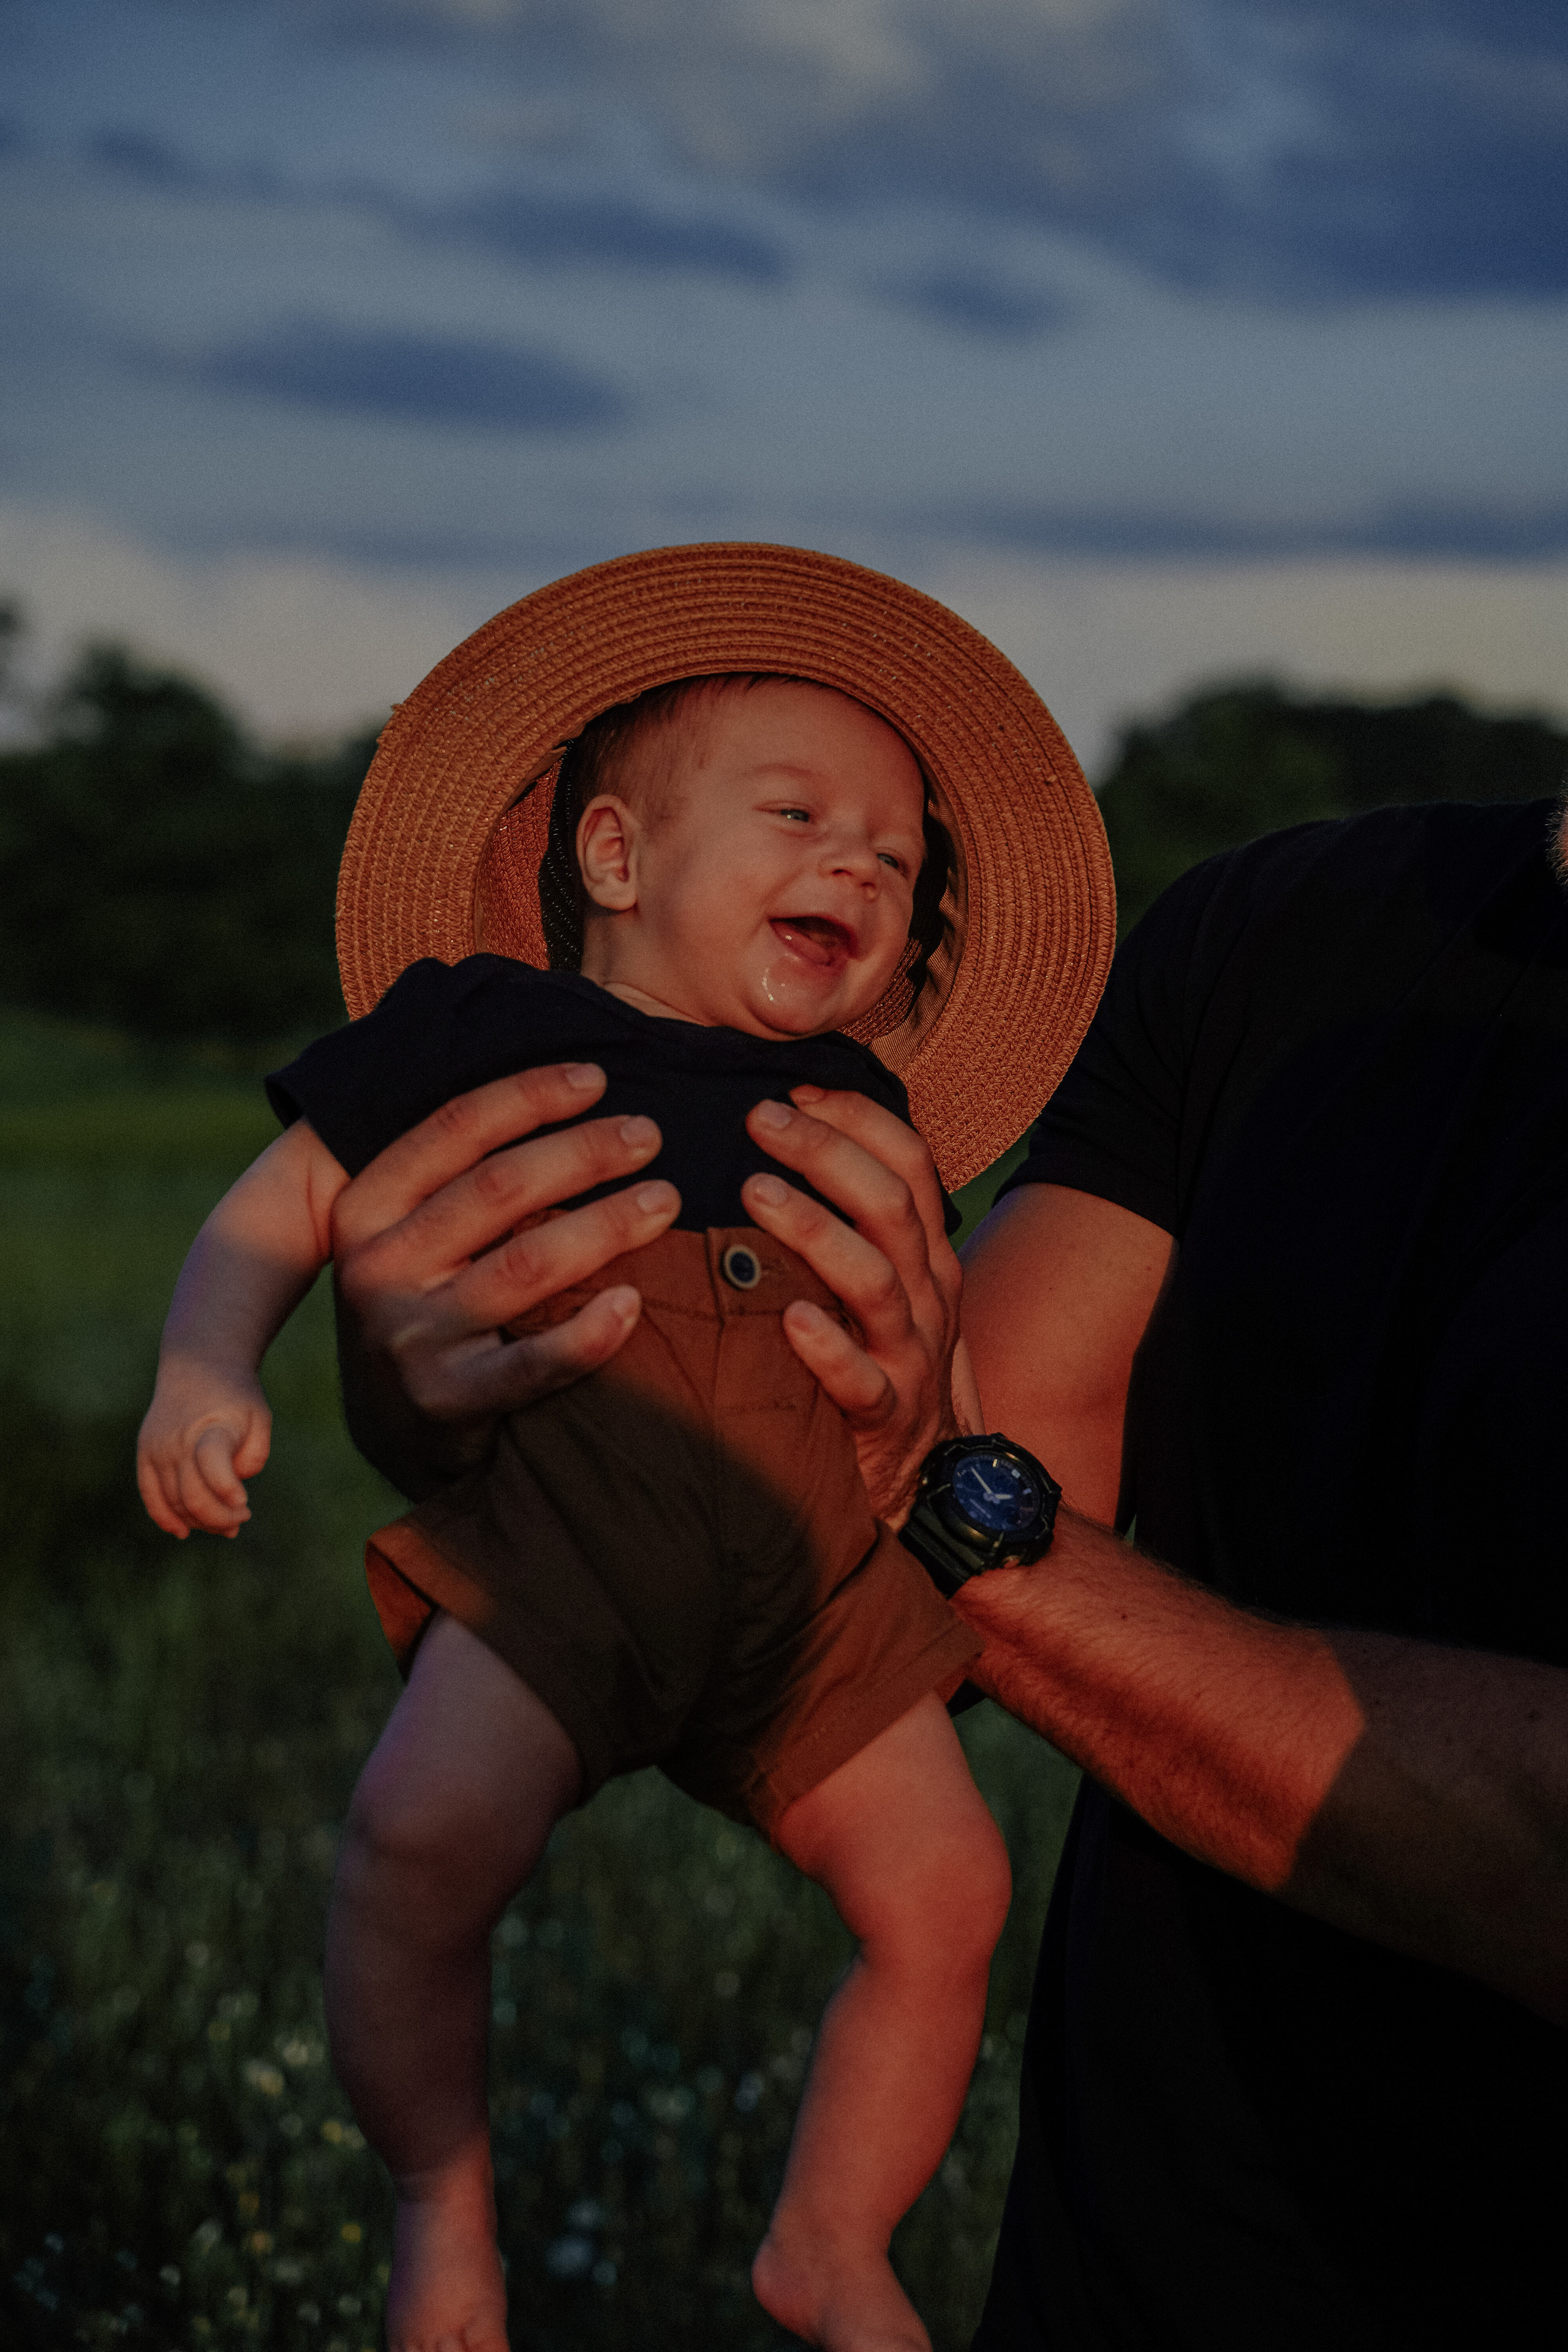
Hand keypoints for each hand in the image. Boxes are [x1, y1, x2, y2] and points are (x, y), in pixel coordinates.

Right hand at [137, 1360, 271, 1537]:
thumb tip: (233, 1489)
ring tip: (225, 1523)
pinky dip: (165, 1517)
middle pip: (193, 1496)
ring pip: (174, 1502)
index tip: (245, 1502)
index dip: (227, 1490)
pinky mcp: (145, 1453)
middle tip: (241, 1518)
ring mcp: (157, 1449)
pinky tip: (182, 1531)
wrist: (197, 1365)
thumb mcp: (260, 1417)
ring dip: (200, 1521)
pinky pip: (150, 1494)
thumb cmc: (235, 1396)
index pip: (212, 1465)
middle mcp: (178, 1440)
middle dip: (220, 1518)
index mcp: (210, 1428)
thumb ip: (255, 1454)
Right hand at [329, 1062, 679, 1495]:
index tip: (598, 1078)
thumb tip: (561, 1080)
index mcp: (363, 1208)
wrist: (395, 1423)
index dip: (529, 1095)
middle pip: (497, 1190)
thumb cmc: (427, 1295)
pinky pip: (532, 1364)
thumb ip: (453, 1168)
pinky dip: (590, 1333)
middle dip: (583, 1153)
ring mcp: (409, 1337)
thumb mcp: (410, 1229)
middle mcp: (375, 1268)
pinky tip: (635, 1303)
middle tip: (648, 1136)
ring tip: (664, 1201)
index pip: (452, 1130)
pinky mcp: (446, 1401)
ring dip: (605, 1225)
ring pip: (524, 1265)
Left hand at [739, 1085, 970, 1524]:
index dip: (857, 1119)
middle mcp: (927, 1295)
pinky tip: (785, 1316)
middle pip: (891, 1205)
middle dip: (827, 1152)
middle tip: (759, 1122)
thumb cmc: (871, 1357)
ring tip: (756, 1194)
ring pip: (875, 1281)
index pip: (910, 1163)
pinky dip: (825, 1347)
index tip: (794, 1090)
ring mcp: (910, 1355)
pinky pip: (859, 1381)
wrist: (916, 1477)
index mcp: (925, 1253)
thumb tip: (779, 1135)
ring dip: (816, 1230)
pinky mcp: (883, 1415)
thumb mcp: (875, 1281)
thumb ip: (847, 1220)